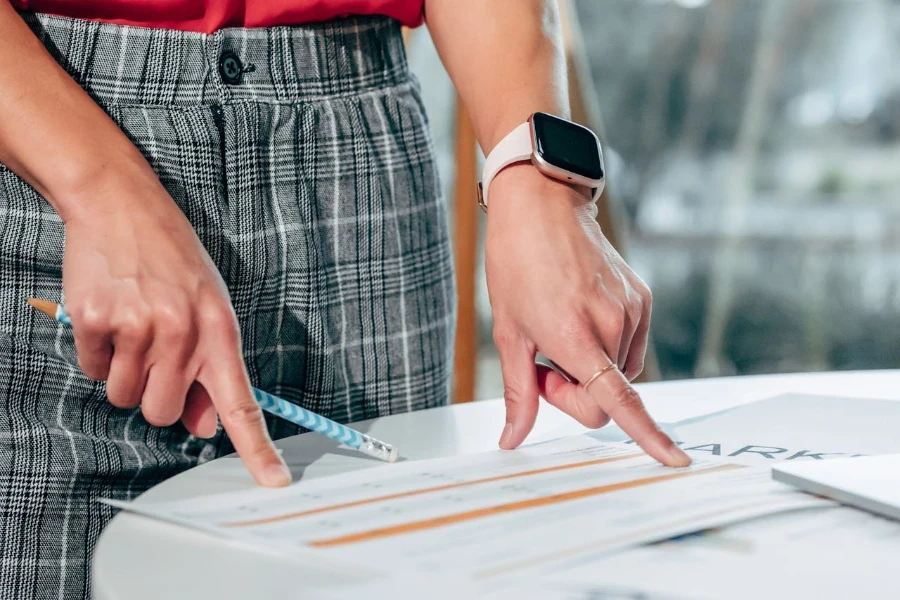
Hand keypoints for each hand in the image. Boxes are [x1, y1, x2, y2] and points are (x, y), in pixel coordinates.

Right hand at [60, 166, 290, 486]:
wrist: (122, 204)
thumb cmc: (172, 259)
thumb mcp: (208, 306)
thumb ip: (210, 366)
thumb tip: (204, 425)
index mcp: (219, 330)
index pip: (242, 401)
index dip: (257, 447)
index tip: (274, 480)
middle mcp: (182, 333)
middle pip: (163, 413)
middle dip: (156, 397)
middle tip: (155, 355)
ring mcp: (137, 327)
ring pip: (124, 397)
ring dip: (124, 375)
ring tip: (133, 328)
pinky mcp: (96, 320)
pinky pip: (92, 370)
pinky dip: (97, 354)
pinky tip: (110, 317)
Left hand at [484, 164, 689, 466]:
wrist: (541, 206)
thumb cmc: (516, 263)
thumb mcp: (508, 332)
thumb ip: (517, 393)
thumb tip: (512, 439)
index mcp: (576, 336)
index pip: (618, 399)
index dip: (647, 436)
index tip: (674, 461)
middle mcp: (612, 324)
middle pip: (605, 396)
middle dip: (573, 392)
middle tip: (542, 360)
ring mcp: (631, 309)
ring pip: (618, 371)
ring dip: (590, 366)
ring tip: (560, 327)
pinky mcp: (642, 298)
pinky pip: (630, 345)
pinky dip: (606, 345)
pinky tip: (581, 315)